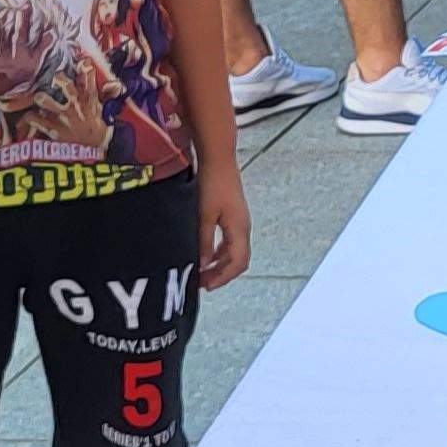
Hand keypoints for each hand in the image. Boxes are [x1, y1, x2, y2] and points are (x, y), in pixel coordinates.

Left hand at [198, 165, 252, 288]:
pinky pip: (231, 242)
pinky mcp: (234, 216)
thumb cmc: (212, 185)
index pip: (238, 263)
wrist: (219, 160)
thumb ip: (205, 242)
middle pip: (239, 260)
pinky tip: (208, 254)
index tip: (207, 286)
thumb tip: (203, 264)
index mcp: (239, 229)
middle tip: (202, 283)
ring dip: (221, 264)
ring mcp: (240, 222)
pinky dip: (221, 253)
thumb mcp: (204, 216)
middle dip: (222, 274)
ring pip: (235, 252)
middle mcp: (244, 228)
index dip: (224, 277)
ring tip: (203, 272)